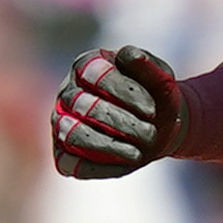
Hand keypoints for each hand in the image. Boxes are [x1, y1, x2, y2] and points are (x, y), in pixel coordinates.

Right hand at [50, 45, 186, 179]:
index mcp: (86, 65)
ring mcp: (61, 123)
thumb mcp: (161, 80)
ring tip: (139, 153)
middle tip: (150, 133)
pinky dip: (98, 166)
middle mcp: (68, 92)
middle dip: (121, 122)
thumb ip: (148, 66)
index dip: (124, 92)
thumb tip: (132, 55)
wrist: (157, 127)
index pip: (95, 75)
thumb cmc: (155, 98)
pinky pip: (69, 163)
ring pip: (72, 135)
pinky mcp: (63, 153)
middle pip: (83, 105)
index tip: (152, 110)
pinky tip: (128, 164)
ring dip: (108, 146)